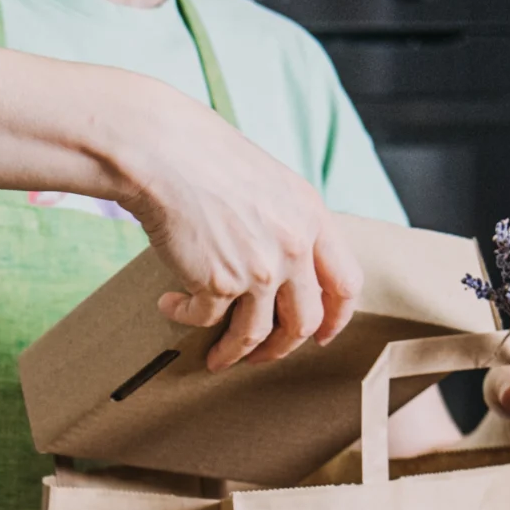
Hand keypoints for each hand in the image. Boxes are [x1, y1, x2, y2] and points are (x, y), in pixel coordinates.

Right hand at [115, 92, 361, 371]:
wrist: (164, 152)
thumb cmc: (205, 158)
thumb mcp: (269, 184)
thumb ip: (286, 224)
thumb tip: (284, 269)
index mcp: (312, 216)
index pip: (345, 283)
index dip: (336, 318)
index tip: (321, 337)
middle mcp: (294, 246)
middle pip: (304, 321)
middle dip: (281, 348)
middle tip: (260, 356)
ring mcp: (259, 268)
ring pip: (256, 334)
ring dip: (234, 352)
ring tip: (215, 356)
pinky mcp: (218, 283)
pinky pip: (206, 320)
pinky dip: (185, 318)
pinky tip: (170, 306)